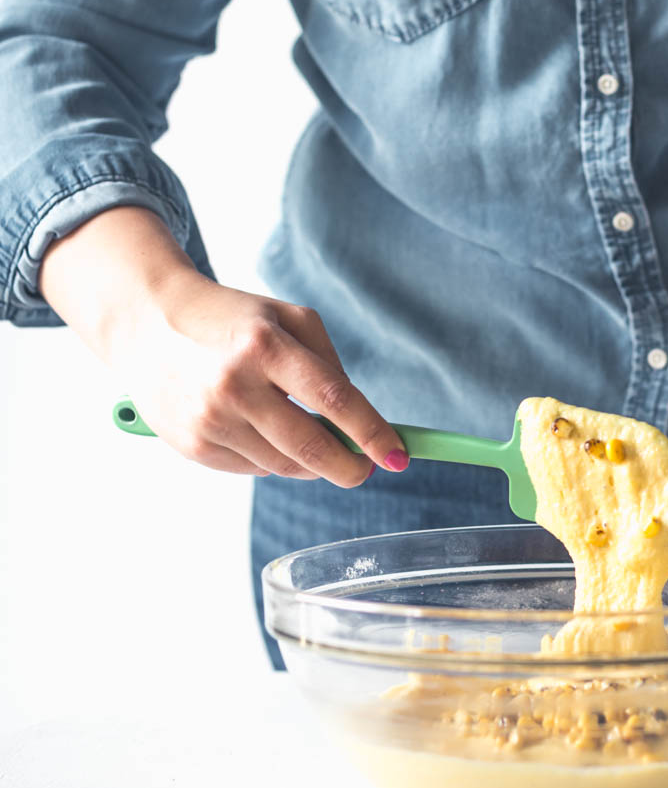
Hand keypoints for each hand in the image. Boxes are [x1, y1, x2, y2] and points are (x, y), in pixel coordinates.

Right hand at [110, 267, 409, 482]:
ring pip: (285, 466)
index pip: (334, 399)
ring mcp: (210, 419)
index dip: (373, 433)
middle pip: (312, 448)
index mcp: (265, 344)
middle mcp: (235, 384)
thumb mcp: (288, 318)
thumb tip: (358, 425)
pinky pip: (253, 469)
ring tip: (308, 436)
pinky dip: (270, 459)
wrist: (148, 323)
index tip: (399, 457)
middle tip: (366, 469)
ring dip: (310, 462)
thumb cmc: (231, 320)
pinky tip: (258, 430)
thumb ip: (329, 365)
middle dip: (351, 467)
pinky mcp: (192, 446)